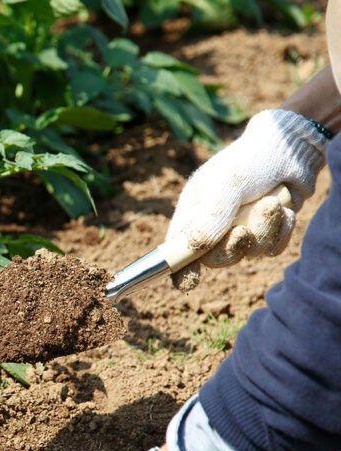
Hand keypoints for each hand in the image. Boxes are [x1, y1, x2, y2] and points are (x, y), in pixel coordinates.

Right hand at [167, 109, 327, 290]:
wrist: (293, 149)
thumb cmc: (251, 160)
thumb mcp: (227, 184)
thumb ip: (210, 216)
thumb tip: (196, 246)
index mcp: (193, 211)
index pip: (178, 247)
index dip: (179, 267)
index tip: (188, 281)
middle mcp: (214, 224)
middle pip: (215, 257)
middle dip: (231, 248)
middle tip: (242, 232)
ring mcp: (241, 229)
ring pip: (248, 253)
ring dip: (263, 231)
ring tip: (272, 203)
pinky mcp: (267, 231)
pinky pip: (271, 248)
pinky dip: (280, 230)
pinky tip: (283, 207)